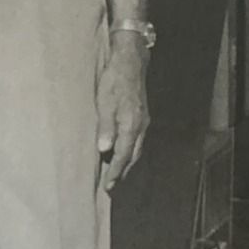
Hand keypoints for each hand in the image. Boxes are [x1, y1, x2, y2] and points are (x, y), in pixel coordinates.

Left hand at [97, 36, 149, 190]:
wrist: (130, 62)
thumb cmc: (114, 81)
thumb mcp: (105, 103)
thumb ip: (105, 127)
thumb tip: (104, 149)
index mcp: (131, 125)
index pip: (123, 155)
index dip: (115, 171)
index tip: (108, 186)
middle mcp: (140, 126)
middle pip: (133, 155)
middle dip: (122, 171)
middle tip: (112, 186)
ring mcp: (144, 121)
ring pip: (137, 148)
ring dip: (127, 163)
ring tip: (117, 173)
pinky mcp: (142, 116)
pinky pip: (137, 140)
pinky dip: (130, 151)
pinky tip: (123, 151)